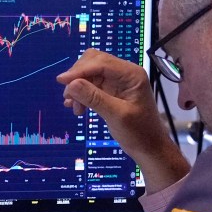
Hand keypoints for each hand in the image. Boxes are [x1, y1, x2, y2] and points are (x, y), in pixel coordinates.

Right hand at [57, 49, 189, 191]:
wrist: (149, 149)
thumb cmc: (139, 133)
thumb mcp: (116, 116)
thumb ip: (94, 98)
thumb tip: (70, 84)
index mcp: (131, 74)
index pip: (101, 63)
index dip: (79, 70)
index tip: (61, 81)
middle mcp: (124, 73)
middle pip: (94, 62)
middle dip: (78, 77)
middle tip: (69, 97)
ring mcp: (117, 81)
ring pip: (90, 73)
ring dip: (78, 87)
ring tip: (74, 107)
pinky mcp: (111, 90)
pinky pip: (91, 84)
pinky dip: (82, 93)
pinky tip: (77, 107)